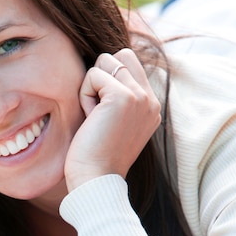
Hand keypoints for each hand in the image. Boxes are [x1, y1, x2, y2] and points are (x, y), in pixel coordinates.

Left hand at [64, 48, 160, 190]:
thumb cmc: (95, 157)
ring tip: (94, 116)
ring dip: (91, 86)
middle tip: (96, 110)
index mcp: (151, 107)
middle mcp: (151, 100)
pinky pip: (94, 74)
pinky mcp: (123, 97)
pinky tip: (90, 119)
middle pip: (121, 55)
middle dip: (100, 75)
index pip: (130, 64)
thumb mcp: (112, 124)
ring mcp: (140, 97)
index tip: (100, 111)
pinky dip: (84, 95)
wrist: (96, 180)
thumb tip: (102, 68)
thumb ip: (116, 99)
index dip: (108, 77)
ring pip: (106, 61)